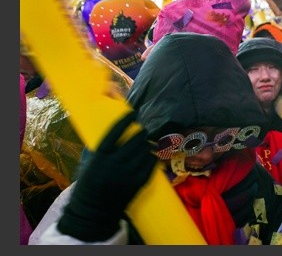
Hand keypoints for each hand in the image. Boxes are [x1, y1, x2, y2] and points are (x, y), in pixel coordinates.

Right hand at [57, 111, 156, 241]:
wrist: (94, 210)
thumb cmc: (89, 184)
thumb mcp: (87, 164)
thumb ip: (97, 149)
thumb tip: (108, 131)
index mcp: (100, 157)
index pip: (114, 133)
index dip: (125, 121)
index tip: (133, 113)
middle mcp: (114, 164)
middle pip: (134, 141)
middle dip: (141, 134)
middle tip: (142, 132)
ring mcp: (128, 174)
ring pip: (144, 152)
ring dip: (146, 145)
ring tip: (145, 144)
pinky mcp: (138, 183)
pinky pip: (151, 164)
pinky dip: (152, 158)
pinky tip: (150, 156)